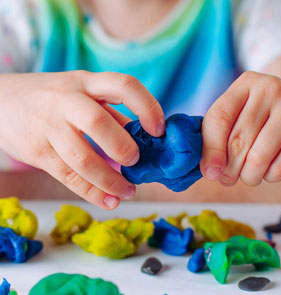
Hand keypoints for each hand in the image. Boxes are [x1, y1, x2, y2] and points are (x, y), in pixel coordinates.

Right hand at [0, 71, 164, 207]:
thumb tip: (144, 138)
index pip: (123, 86)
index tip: (159, 130)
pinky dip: (93, 193)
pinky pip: (68, 176)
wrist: (1, 101)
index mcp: (86, 82)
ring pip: (82, 158)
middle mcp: (67, 100)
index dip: (147, 107)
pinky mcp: (37, 151)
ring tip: (128, 191)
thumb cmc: (53, 98)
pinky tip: (109, 201)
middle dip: (123, 147)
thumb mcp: (82, 94)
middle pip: (99, 122)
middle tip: (135, 161)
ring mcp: (49, 126)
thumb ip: (112, 114)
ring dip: (110, 180)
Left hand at [200, 71, 280, 185]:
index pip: (219, 118)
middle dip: (228, 169)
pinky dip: (269, 176)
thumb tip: (210, 171)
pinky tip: (269, 169)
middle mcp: (271, 90)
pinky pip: (280, 168)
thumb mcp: (237, 114)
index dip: (210, 149)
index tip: (210, 172)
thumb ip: (215, 135)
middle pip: (237, 141)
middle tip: (226, 177)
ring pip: (257, 159)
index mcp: (246, 84)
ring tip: (248, 174)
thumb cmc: (260, 117)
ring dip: (248, 176)